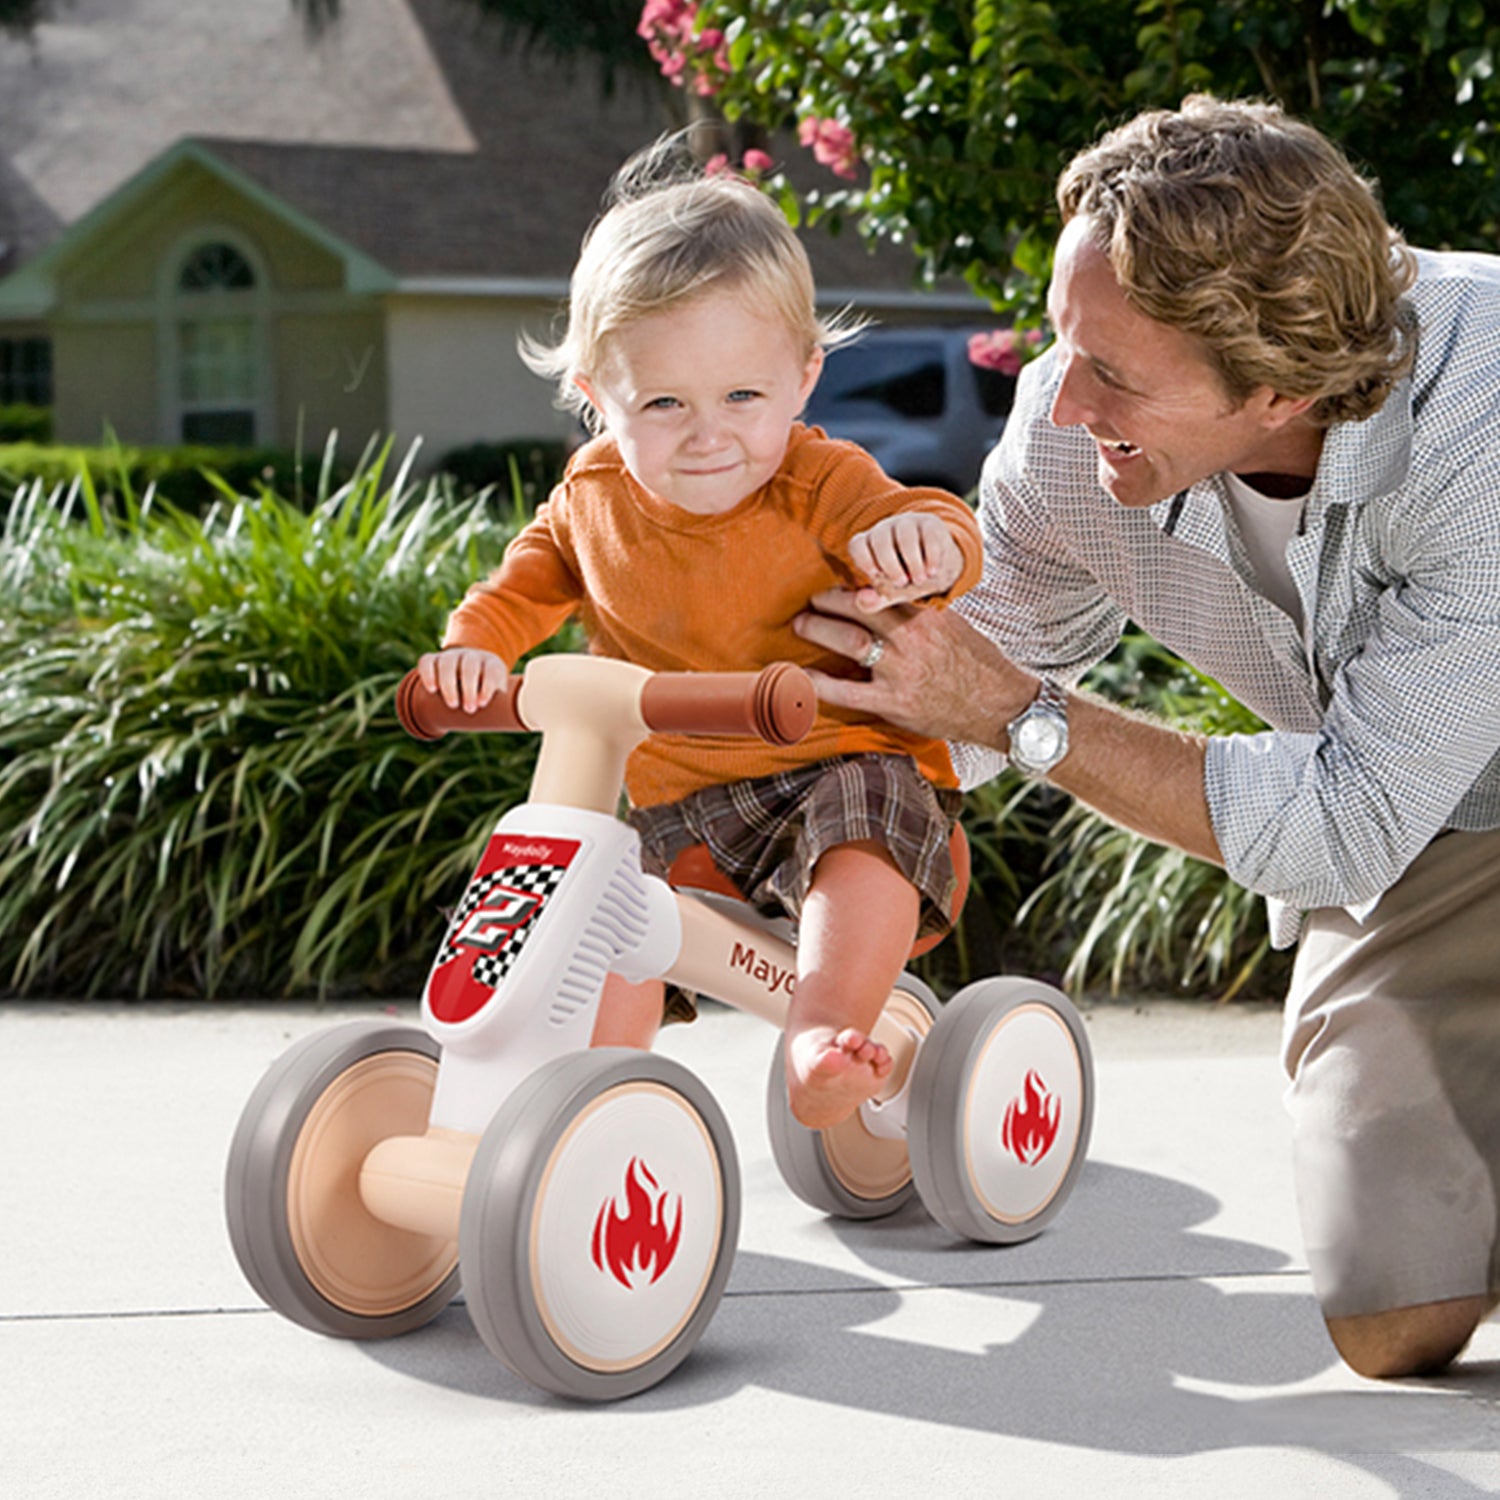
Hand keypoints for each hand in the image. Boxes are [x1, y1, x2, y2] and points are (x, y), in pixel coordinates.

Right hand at [416, 647, 509, 712]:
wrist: (470, 678)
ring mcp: (452, 656)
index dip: (487, 685)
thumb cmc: (487, 693)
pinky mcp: (435, 660)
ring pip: (447, 663)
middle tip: (469, 710)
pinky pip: (427, 661)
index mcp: (491, 663)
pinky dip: (428, 673)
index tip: (483, 704)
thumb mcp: (499, 696)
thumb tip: (509, 721)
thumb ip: (503, 705)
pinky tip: (431, 690)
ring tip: (453, 705)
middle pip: (469, 666)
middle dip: (469, 688)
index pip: (491, 670)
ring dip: (449, 684)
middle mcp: (471, 656)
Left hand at [793, 588, 1033, 744]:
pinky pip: (847, 692)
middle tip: (809, 603)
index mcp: (926, 617)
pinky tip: (799, 678)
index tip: (837, 587)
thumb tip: (893, 600)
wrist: (1000, 706)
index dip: (853, 587)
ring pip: (851, 641)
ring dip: (820, 630)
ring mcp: (901, 671)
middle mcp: (912, 639)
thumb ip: (922, 614)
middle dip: (828, 603)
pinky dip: (819, 684)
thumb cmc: (979, 665)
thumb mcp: (955, 627)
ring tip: (801, 625)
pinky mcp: (894, 702)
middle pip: (859, 610)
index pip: (881, 592)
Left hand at [848, 513, 964, 607]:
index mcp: (868, 544)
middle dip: (889, 564)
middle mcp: (884, 529)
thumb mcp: (888, 594)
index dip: (863, 559)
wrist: (936, 568)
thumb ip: (871, 602)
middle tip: (901, 583)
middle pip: (879, 539)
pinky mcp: (929, 523)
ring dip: (912, 561)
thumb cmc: (905, 579)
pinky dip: (930, 556)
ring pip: (905, 536)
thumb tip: (863, 598)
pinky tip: (932, 571)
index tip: (875, 574)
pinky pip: (928, 536)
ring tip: (919, 580)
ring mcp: (906, 523)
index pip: (857, 545)